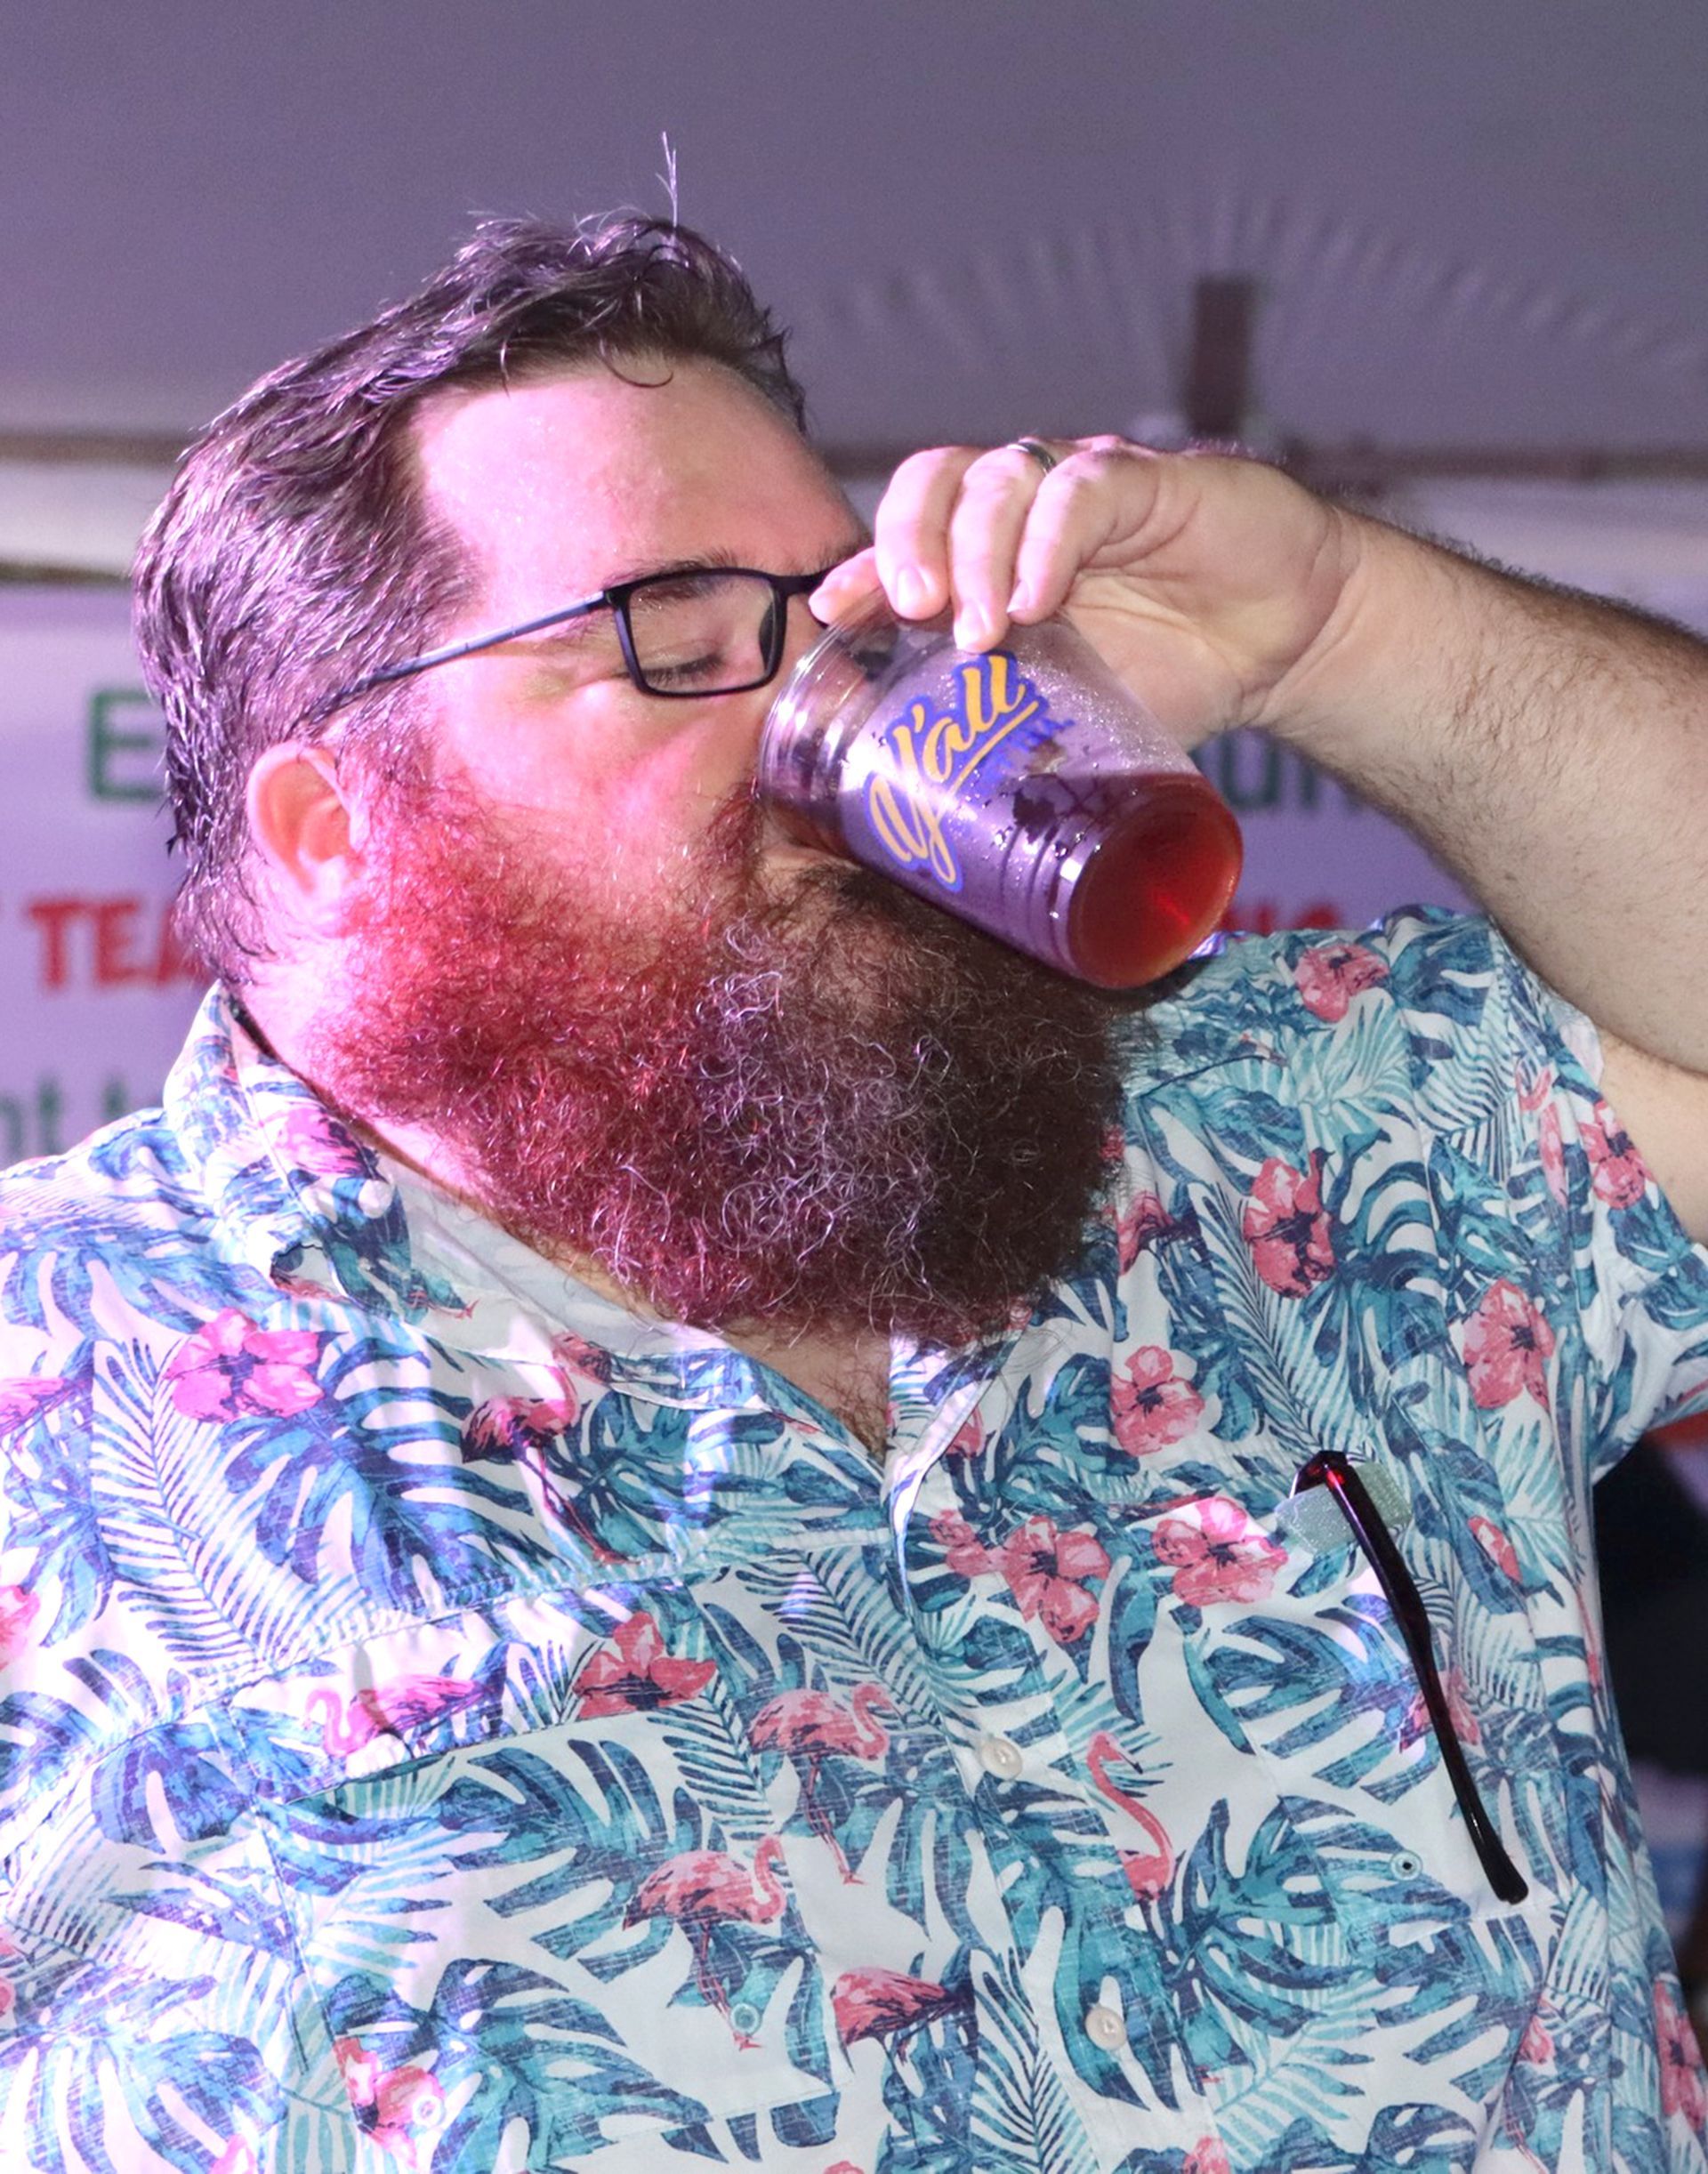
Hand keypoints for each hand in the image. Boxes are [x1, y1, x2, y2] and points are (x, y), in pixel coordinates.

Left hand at [811, 437, 1363, 746]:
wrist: (1283, 643)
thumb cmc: (1171, 675)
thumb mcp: (1073, 715)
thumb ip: (1012, 735)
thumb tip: (935, 817)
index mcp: (994, 554)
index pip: (909, 533)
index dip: (864, 563)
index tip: (833, 614)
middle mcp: (1027, 508)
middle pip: (936, 481)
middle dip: (907, 543)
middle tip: (911, 611)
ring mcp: (1084, 487)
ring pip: (999, 478)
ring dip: (975, 553)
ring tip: (980, 632)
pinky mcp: (1149, 482)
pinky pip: (1082, 490)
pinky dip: (1049, 542)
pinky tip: (1039, 601)